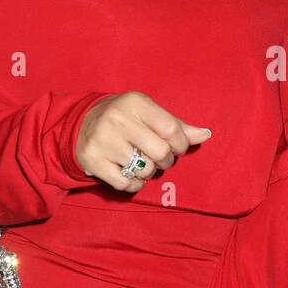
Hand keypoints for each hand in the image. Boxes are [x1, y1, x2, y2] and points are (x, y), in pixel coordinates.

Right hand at [75, 92, 210, 191]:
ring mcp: (103, 140)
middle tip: (159, 158)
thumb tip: (206, 134)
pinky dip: (134, 184)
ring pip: (145, 169)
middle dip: (166, 160)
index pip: (171, 128)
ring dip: (149, 172)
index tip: (177, 147)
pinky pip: (126, 183)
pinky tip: (130, 174)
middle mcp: (117, 119)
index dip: (181, 144)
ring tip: (142, 163)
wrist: (81, 124)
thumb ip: (176, 125)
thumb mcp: (149, 114)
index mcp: (135, 102)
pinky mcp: (92, 160)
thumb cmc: (125, 119)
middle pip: (160, 152)